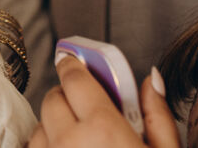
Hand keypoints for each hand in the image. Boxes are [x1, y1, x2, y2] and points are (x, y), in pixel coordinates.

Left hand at [28, 54, 179, 147]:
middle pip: (54, 99)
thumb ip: (158, 116)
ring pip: (40, 127)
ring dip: (55, 125)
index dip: (73, 66)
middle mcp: (69, 142)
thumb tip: (151, 79)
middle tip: (86, 106)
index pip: (75, 79)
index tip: (72, 59)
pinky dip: (46, 145)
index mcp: (104, 130)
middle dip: (68, 97)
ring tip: (80, 137)